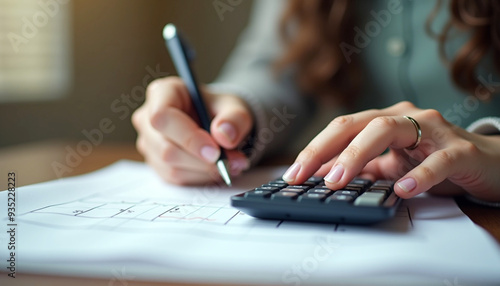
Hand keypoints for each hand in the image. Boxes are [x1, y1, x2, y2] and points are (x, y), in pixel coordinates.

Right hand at [132, 77, 252, 184]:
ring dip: (205, 171)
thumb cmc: (220, 110)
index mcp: (162, 93)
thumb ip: (235, 118)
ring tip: (231, 163)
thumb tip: (224, 136)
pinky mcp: (156, 164)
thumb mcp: (235, 107)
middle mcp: (148, 118)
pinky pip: (177, 179)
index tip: (215, 151)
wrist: (218, 125)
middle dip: (203, 160)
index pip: (162, 117)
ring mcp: (149, 143)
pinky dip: (201, 177)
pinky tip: (216, 168)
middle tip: (233, 161)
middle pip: (167, 149)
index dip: (188, 137)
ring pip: (172, 168)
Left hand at [282, 101, 499, 200]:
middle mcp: (405, 117)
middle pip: (356, 125)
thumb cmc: (434, 160)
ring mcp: (432, 130)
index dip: (314, 150)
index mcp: (384, 121)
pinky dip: (419, 173)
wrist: (486, 162)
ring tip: (338, 180)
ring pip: (389, 130)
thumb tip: (323, 176)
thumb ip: (362, 168)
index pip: (341, 129)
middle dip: (324, 149)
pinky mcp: (459, 149)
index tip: (292, 174)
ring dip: (358, 154)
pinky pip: (437, 159)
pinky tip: (403, 188)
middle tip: (302, 176)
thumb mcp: (391, 165)